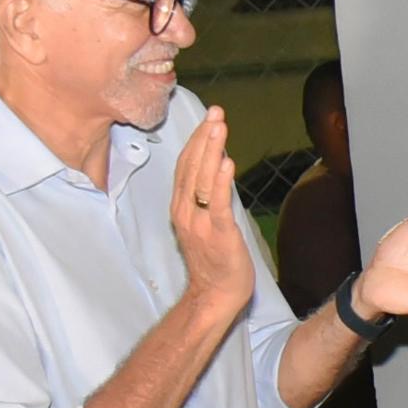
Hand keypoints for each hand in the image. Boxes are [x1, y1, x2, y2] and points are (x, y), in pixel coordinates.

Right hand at [166, 107, 252, 317]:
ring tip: (218, 126)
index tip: (209, 117)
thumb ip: (207, 197)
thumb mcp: (205, 222)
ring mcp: (199, 223)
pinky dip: (220, 181)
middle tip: (215, 112)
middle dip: (204, 137)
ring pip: (202, 180)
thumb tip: (219, 168)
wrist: (214, 295)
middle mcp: (185, 211)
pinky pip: (217, 204)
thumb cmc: (214, 261)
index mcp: (181, 207)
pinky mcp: (217, 234)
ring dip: (211, 151)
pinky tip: (226, 162)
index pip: (186, 166)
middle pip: (192, 167)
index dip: (197, 140)